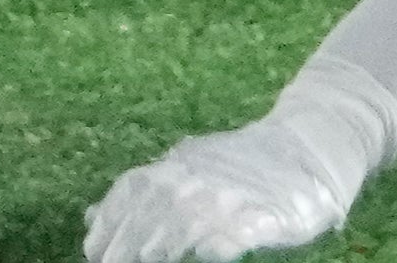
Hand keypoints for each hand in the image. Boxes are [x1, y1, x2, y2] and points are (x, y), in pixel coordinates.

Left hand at [84, 113, 366, 261]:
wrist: (306, 145)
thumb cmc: (239, 165)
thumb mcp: (183, 170)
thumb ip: (141, 194)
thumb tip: (90, 217)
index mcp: (171, 169)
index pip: (127, 197)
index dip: (108, 227)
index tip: (92, 252)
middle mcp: (195, 179)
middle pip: (151, 216)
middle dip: (128, 246)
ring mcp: (230, 195)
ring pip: (187, 224)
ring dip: (163, 247)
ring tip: (149, 260)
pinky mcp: (268, 215)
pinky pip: (237, 232)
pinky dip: (218, 243)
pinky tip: (207, 254)